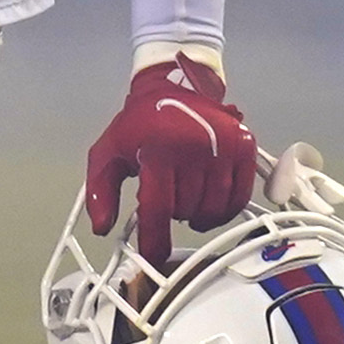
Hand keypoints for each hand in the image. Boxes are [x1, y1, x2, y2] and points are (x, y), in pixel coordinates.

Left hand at [84, 48, 257, 268]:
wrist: (175, 84)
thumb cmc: (139, 124)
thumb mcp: (108, 152)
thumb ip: (99, 190)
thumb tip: (102, 227)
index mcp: (158, 150)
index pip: (158, 209)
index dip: (155, 240)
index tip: (153, 258)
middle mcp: (193, 147)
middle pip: (186, 211)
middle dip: (174, 215)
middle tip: (168, 199)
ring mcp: (222, 147)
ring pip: (213, 210)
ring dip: (198, 215)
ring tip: (186, 198)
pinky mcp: (244, 146)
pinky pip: (238, 198)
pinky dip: (224, 209)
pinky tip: (209, 201)